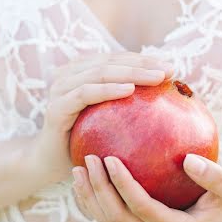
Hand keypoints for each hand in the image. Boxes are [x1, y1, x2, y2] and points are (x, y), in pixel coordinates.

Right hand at [30, 52, 174, 186]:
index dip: (144, 59)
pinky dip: (108, 90)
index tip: (172, 66)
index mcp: (81, 71)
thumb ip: (127, 103)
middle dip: (143, 63)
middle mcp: (68, 74)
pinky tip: (129, 90)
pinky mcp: (56, 107)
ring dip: (131, 73)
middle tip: (170, 70)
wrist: (50, 163)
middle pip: (111, 61)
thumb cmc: (85, 140)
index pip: (118, 58)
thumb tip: (167, 94)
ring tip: (157, 78)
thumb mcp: (108, 118)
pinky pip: (85, 94)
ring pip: (100, 72)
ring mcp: (60, 89)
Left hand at [72, 153, 221, 221]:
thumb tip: (189, 160)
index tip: (109, 157)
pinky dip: (91, 204)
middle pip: (118, 219)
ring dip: (89, 198)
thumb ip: (215, 176)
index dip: (122, 184)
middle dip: (99, 190)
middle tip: (88, 160)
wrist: (218, 220)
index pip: (142, 208)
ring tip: (78, 169)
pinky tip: (82, 182)